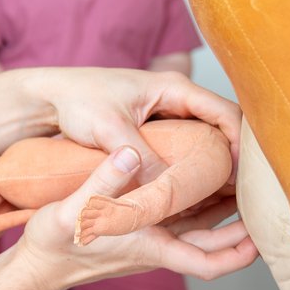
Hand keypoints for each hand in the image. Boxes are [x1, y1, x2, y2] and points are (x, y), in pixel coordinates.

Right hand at [16, 144, 257, 289]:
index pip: (206, 263)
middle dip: (242, 229)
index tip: (262, 240)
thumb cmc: (53, 245)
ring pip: (198, 233)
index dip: (238, 255)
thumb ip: (102, 181)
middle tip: (265, 201)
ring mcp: (147, 241)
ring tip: (244, 186)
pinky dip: (197, 207)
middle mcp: (154, 247)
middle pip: (212, 246)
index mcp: (147, 247)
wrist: (35, 265)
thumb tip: (130, 153)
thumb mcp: (72, 210)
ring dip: (223, 216)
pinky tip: (201, 183)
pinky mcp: (138, 233)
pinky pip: (179, 222)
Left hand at [45, 68, 241, 184]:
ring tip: (220, 201)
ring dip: (212, 168)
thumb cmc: (77, 101)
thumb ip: (139, 158)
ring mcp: (167, 114)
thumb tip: (166, 190)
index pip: (227, 113)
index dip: (241, 146)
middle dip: (231, 161)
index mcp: (174, 87)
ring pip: (203, 142)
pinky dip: (189, 170)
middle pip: (222, 130)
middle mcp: (177, 99)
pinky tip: (191, 196)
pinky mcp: (154, 131)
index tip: (241, 179)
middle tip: (236, 197)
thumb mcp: (109, 130)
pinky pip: (183, 150)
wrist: (48, 98)